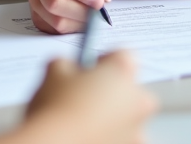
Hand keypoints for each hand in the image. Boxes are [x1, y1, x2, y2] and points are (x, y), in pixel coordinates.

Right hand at [0, 51, 155, 143]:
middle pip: (130, 88)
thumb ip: (66, 64)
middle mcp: (136, 98)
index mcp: (122, 71)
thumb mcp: (54, 70)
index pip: (121, 56)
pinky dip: (110, 137)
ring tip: (83, 121)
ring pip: (127, 117)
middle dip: (112, 90)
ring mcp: (136, 128)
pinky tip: (88, 135)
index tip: (89, 68)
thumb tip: (66, 68)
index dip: (103, 61)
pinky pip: (123, 138)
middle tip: (85, 95)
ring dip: (112, 117)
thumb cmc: (56, 109)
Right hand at [27, 0, 119, 33]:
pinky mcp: (35, 13)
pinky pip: (52, 28)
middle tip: (99, 12)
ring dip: (78, 21)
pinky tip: (81, 19)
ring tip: (92, 15)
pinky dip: (71, 28)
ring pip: (54, 17)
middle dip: (81, 11)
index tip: (100, 0)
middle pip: (54, 0)